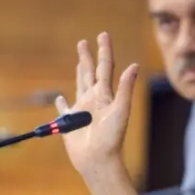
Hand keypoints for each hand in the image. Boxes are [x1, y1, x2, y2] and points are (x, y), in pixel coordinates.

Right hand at [55, 32, 138, 176]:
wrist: (99, 159)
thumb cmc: (112, 137)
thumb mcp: (121, 110)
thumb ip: (126, 88)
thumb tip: (135, 65)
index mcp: (106, 95)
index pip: (105, 67)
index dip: (104, 50)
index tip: (102, 34)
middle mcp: (94, 99)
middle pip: (90, 72)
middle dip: (88, 57)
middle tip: (83, 42)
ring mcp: (82, 110)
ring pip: (79, 85)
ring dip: (79, 72)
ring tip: (80, 61)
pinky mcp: (69, 122)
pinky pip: (63, 109)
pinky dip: (61, 103)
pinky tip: (59, 98)